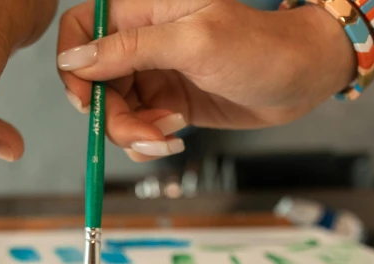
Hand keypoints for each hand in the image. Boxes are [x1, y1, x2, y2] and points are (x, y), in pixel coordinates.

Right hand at [57, 0, 354, 161]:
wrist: (300, 80)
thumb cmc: (258, 49)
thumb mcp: (193, 43)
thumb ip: (131, 49)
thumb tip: (74, 60)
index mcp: (142, 12)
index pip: (80, 29)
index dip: (73, 65)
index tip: (85, 100)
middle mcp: (142, 43)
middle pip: (94, 82)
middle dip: (111, 115)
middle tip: (143, 133)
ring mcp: (153, 75)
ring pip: (114, 111)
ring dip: (132, 133)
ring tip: (166, 137)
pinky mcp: (167, 104)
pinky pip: (137, 127)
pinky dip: (147, 141)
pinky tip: (173, 137)